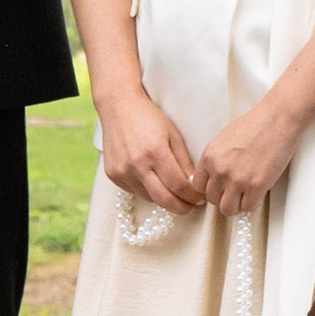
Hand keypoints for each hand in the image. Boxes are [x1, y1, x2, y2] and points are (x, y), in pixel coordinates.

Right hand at [99, 89, 201, 218]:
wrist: (118, 108)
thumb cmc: (149, 119)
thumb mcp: (173, 135)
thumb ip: (184, 162)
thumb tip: (194, 186)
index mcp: (155, 152)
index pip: (178, 185)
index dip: (192, 196)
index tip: (201, 198)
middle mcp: (137, 165)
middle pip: (164, 200)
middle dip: (182, 208)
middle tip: (192, 206)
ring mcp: (122, 172)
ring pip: (149, 198)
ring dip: (164, 198)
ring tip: (173, 191)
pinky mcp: (113, 176)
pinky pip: (135, 192)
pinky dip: (148, 190)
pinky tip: (153, 179)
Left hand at [196, 100, 299, 221]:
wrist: (277, 118)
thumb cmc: (255, 125)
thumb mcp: (223, 140)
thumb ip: (215, 159)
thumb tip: (212, 178)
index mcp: (209, 157)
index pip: (197, 186)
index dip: (210, 188)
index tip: (219, 188)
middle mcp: (219, 170)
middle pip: (212, 199)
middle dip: (224, 196)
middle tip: (236, 190)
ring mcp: (237, 179)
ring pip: (227, 209)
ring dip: (236, 204)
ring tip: (245, 195)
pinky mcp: (256, 186)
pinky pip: (248, 208)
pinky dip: (252, 203)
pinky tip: (257, 192)